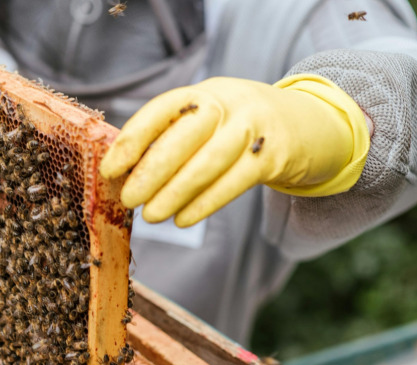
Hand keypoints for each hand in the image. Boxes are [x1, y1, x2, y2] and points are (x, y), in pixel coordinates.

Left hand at [99, 75, 369, 226]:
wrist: (306, 125)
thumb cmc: (236, 129)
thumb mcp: (207, 120)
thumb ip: (172, 138)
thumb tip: (124, 174)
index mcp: (203, 93)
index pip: (161, 111)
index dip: (132, 140)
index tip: (110, 169)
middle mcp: (229, 102)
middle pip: (186, 135)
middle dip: (152, 170)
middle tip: (129, 199)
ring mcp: (255, 126)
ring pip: (210, 161)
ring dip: (176, 192)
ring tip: (151, 215)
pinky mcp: (274, 154)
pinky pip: (235, 181)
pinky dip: (205, 203)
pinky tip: (182, 219)